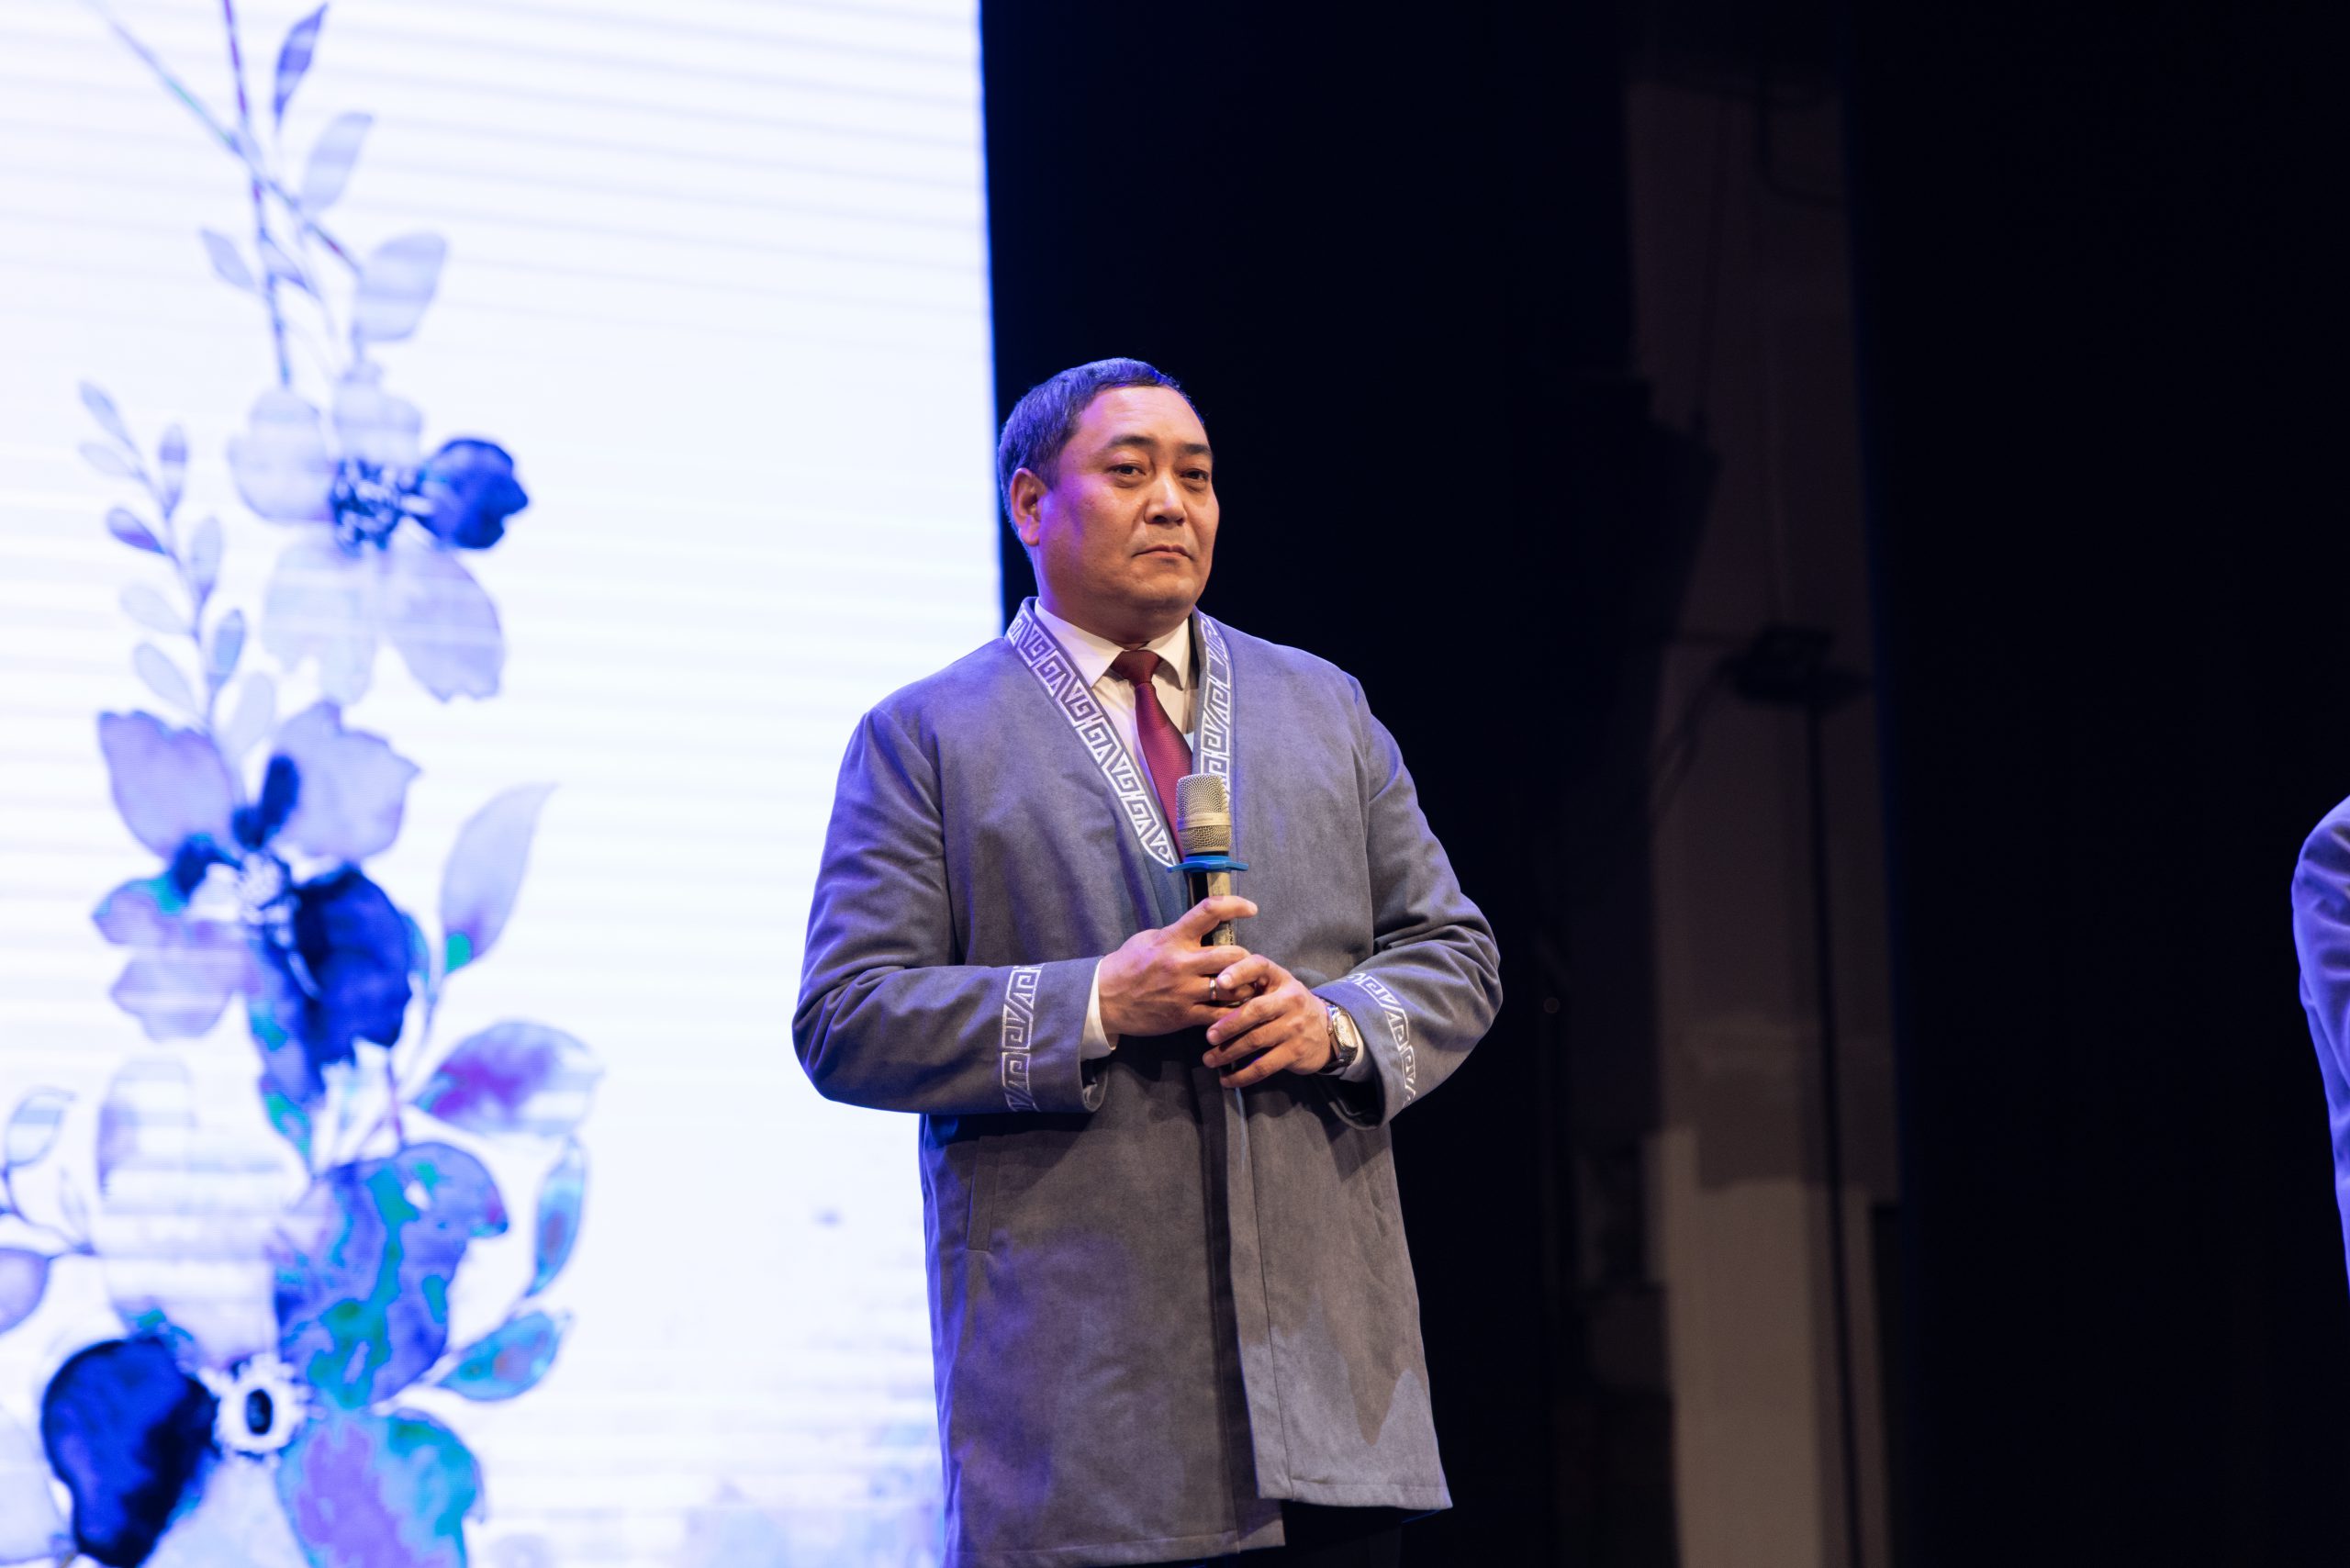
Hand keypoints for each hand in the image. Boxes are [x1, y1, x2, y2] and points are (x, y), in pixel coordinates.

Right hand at [1098, 897, 1259, 1037]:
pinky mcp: (1185, 1016)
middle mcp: (1182, 964)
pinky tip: (1235, 1008)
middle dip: (1245, 957)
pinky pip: (1220, 1015)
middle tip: (1246, 962)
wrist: (1104, 1000)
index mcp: (1172, 939)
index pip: (1209, 912)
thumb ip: (1176, 933)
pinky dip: (1233, 1012)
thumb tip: (1202, 927)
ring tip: (1246, 985)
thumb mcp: (1148, 939)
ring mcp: (1185, 992)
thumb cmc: (1126, 965)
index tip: (1250, 908)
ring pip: (1232, 987)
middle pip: (1232, 955)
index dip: (1235, 905)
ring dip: (1244, 985)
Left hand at [1200, 954, 1331, 1087]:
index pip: (1259, 966)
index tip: (1220, 982)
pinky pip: (1264, 1066)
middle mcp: (1290, 1000)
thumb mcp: (1276, 987)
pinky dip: (1242, 1075)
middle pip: (1255, 1010)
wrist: (1327, 1030)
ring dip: (1229, 1053)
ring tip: (1209, 1060)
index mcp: (1280, 978)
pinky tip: (1227, 1080)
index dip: (1239, 972)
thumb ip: (1250, 986)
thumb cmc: (1287, 1006)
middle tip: (1208, 1036)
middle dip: (1228, 1024)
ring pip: (1256, 1040)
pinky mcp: (1295, 1052)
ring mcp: (1294, 1027)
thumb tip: (1209, 993)